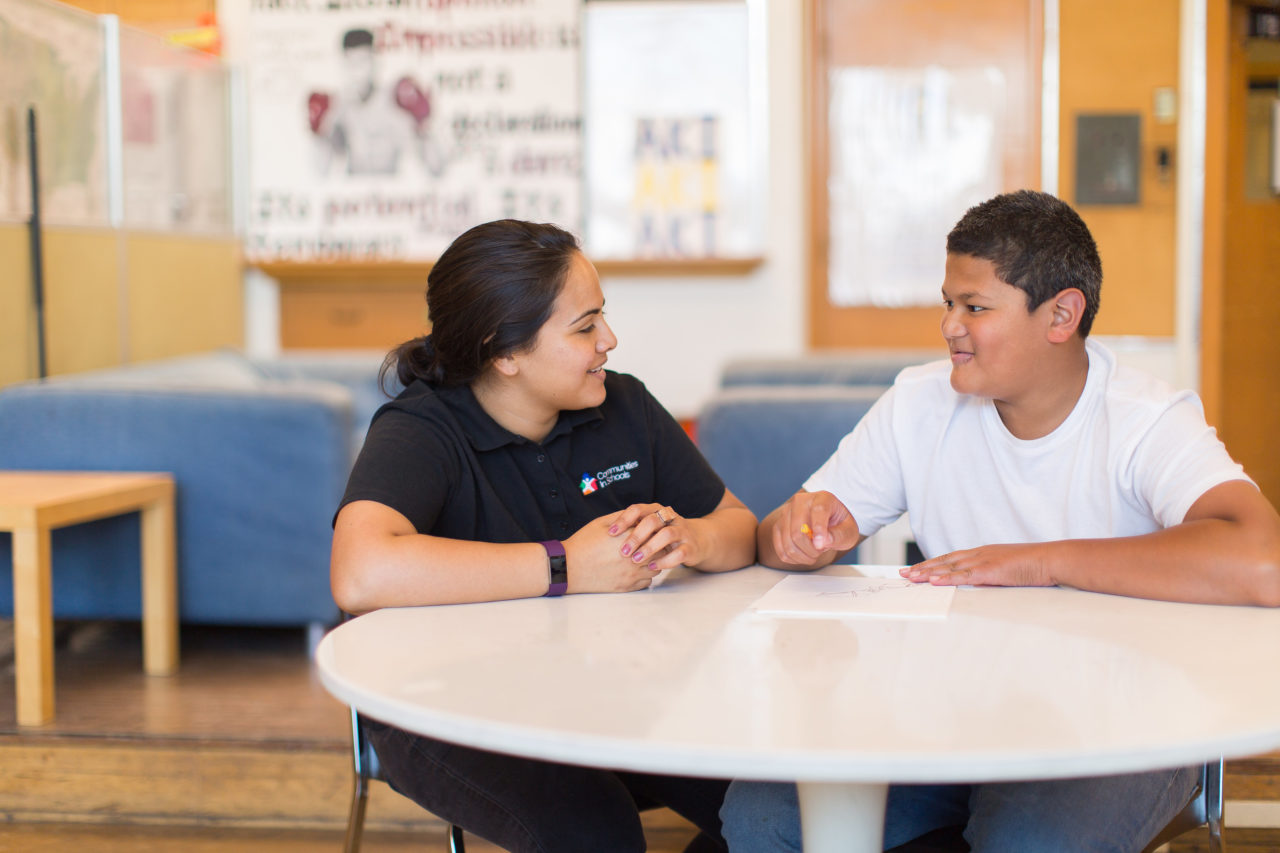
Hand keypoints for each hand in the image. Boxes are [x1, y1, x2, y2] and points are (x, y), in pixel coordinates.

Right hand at [562, 513, 662, 593]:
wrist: (569, 567)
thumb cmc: (583, 543)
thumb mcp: (602, 522)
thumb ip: (624, 517)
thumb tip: (639, 515)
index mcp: (630, 538)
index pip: (655, 532)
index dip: (654, 530)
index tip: (650, 529)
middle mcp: (635, 557)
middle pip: (660, 550)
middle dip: (657, 545)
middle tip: (650, 542)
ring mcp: (632, 574)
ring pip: (656, 567)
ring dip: (653, 561)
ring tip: (642, 556)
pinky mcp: (627, 586)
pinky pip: (647, 581)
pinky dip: (645, 575)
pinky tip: (635, 569)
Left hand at [609, 503, 702, 572]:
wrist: (696, 540)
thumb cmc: (662, 535)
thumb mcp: (648, 527)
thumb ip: (633, 526)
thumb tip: (606, 531)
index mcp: (656, 510)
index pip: (638, 509)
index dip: (624, 520)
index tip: (611, 533)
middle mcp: (670, 518)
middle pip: (652, 521)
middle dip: (636, 536)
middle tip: (623, 551)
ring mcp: (682, 532)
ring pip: (667, 535)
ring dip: (649, 548)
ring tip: (635, 560)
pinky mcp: (690, 547)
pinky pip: (679, 553)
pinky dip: (664, 561)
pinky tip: (651, 567)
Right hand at [771, 491, 858, 567]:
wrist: (828, 522)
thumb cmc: (839, 525)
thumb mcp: (849, 531)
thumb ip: (839, 535)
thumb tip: (824, 541)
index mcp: (822, 498)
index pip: (818, 511)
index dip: (819, 529)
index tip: (821, 545)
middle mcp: (801, 501)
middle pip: (798, 530)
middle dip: (810, 549)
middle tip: (820, 552)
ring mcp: (786, 513)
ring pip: (788, 542)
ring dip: (802, 556)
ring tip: (813, 554)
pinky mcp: (778, 526)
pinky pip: (780, 549)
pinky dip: (792, 558)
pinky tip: (802, 555)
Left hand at [901, 544, 1051, 587]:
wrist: (1051, 559)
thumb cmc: (1034, 565)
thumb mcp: (1008, 568)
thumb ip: (992, 574)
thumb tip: (982, 583)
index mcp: (983, 553)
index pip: (952, 558)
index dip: (933, 563)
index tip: (918, 568)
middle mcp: (979, 554)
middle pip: (945, 560)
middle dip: (923, 567)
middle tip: (904, 573)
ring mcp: (983, 561)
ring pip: (949, 566)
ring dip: (928, 572)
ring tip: (910, 578)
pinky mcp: (989, 571)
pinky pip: (963, 575)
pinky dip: (946, 578)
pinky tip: (933, 581)